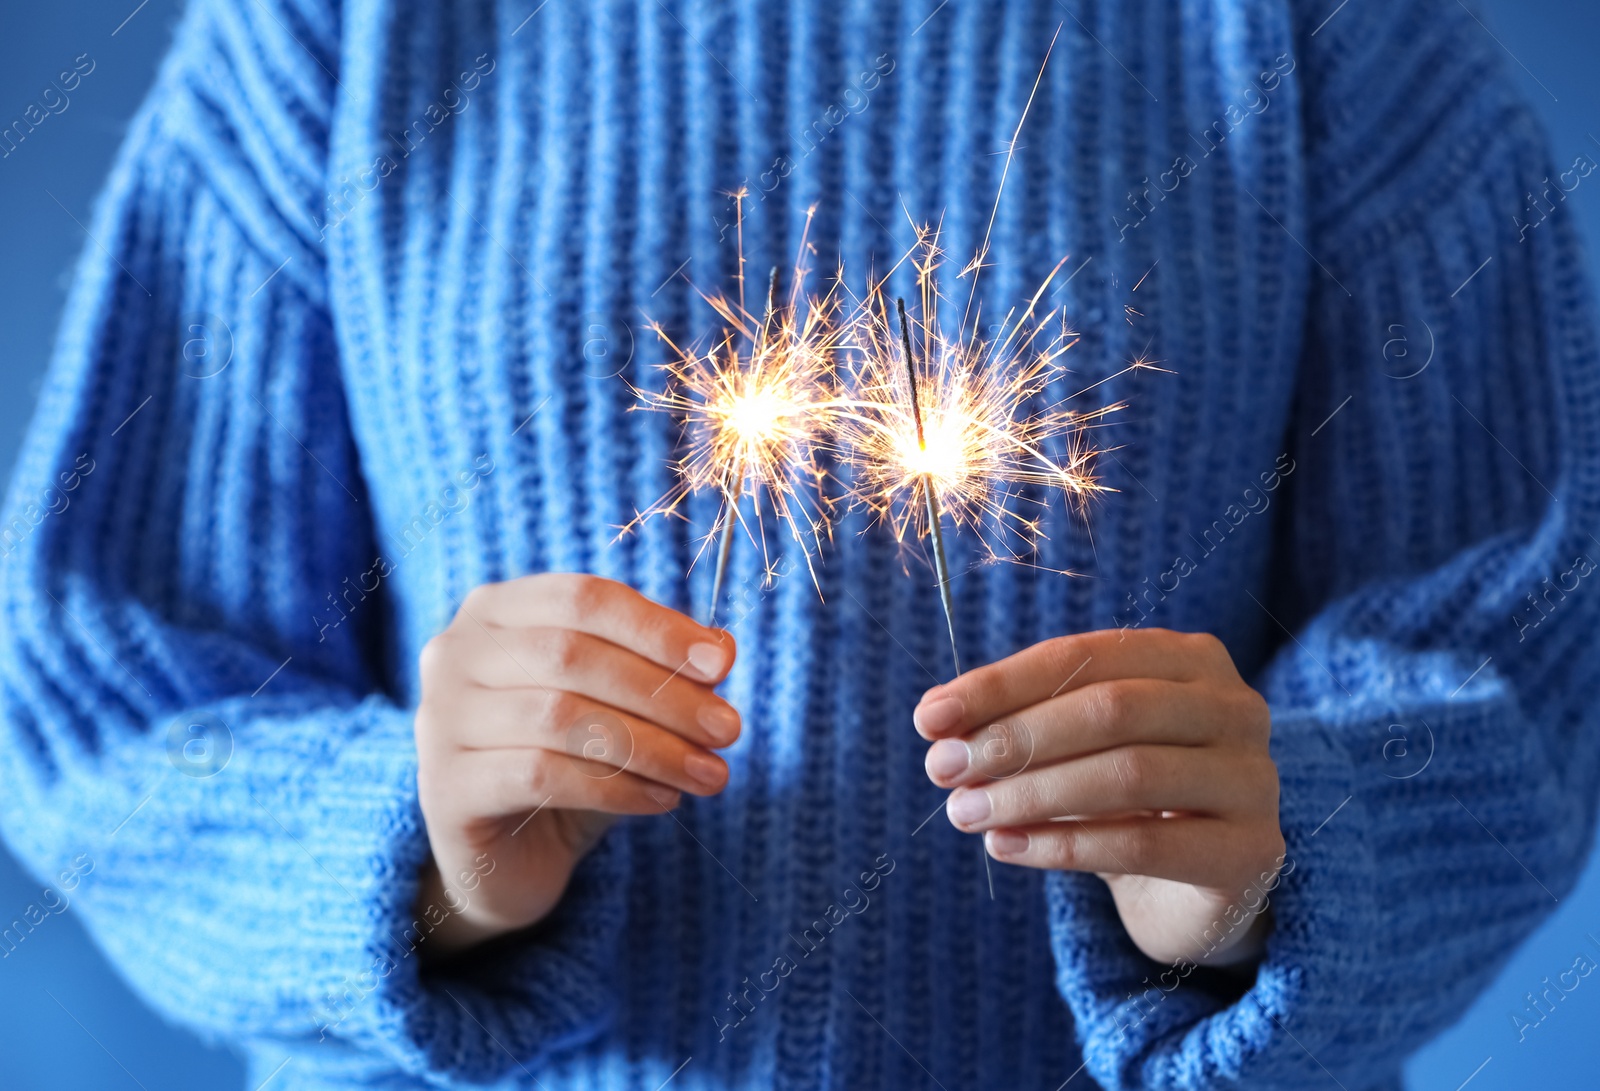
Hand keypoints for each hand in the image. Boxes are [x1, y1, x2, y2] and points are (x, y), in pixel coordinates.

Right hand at [414, 573, 738, 956]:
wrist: (506, 858)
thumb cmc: (568, 760)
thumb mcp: (618, 706)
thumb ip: (660, 670)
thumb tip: (720, 648)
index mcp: (497, 610)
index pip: (584, 598)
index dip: (657, 628)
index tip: (721, 665)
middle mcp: (455, 653)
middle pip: (573, 656)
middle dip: (664, 693)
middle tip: (728, 730)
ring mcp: (440, 720)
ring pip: (561, 717)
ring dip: (652, 746)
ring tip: (709, 773)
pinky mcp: (444, 788)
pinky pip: (543, 775)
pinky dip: (616, 786)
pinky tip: (662, 800)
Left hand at [914, 628, 1282, 966]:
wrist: (1199, 888)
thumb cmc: (1127, 797)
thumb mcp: (1075, 746)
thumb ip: (1019, 722)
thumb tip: (937, 720)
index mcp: (1190, 659)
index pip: (1084, 655)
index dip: (1001, 684)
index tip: (930, 718)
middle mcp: (1235, 707)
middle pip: (1111, 708)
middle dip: (1014, 738)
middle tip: (943, 770)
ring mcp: (1254, 779)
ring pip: (1127, 774)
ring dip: (1031, 793)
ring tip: (964, 812)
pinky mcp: (1252, 852)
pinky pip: (1143, 843)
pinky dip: (1062, 846)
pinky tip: (1006, 848)